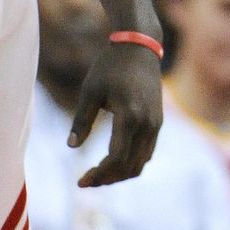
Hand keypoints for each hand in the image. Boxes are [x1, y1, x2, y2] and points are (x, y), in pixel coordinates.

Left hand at [68, 42, 162, 186]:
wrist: (140, 47)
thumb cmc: (111, 66)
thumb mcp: (91, 91)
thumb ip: (81, 121)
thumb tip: (71, 147)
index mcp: (129, 115)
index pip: (116, 158)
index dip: (99, 175)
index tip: (79, 182)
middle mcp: (147, 122)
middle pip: (129, 166)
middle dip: (107, 179)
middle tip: (86, 180)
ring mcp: (156, 123)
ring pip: (140, 163)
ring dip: (120, 174)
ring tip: (98, 174)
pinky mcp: (158, 121)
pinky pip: (147, 152)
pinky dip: (131, 163)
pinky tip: (114, 161)